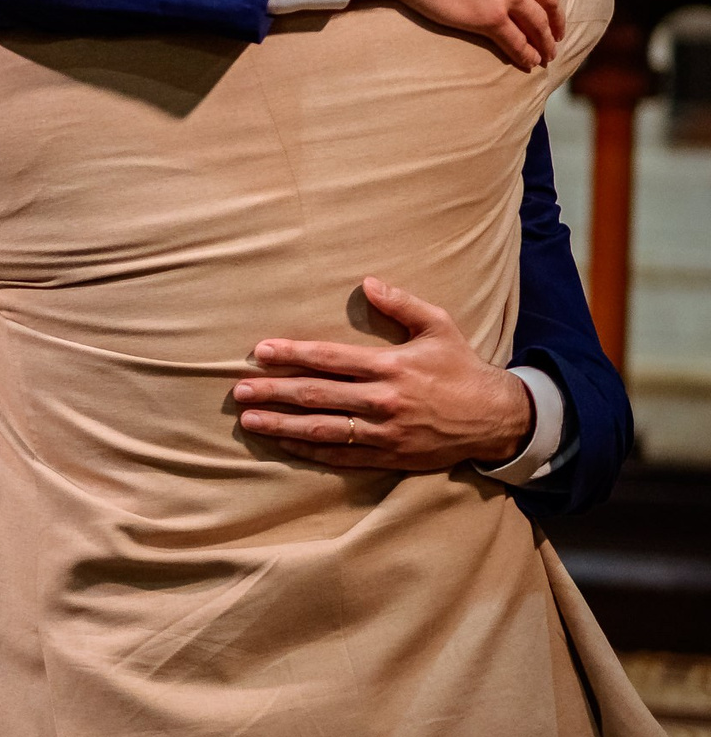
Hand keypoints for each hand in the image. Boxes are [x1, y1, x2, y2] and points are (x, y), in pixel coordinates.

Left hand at [232, 277, 531, 469]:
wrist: (497, 418)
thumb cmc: (462, 368)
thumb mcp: (439, 327)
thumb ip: (402, 304)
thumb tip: (368, 282)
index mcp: (391, 366)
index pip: (329, 359)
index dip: (291, 355)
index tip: (260, 352)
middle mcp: (383, 400)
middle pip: (316, 395)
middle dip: (273, 392)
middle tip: (239, 391)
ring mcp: (385, 431)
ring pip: (323, 429)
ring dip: (282, 425)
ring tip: (249, 421)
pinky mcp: (390, 455)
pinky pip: (342, 455)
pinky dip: (310, 450)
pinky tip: (284, 444)